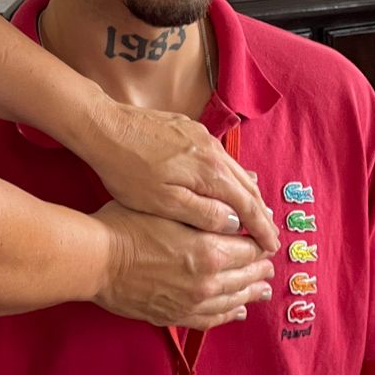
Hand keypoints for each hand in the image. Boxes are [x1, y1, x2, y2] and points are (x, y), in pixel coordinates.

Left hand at [76, 98, 280, 250]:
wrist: (103, 126)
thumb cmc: (127, 170)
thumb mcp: (162, 201)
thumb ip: (202, 213)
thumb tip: (234, 223)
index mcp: (210, 171)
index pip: (247, 205)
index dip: (261, 229)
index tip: (271, 247)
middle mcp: (213, 150)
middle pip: (247, 186)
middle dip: (261, 213)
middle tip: (269, 236)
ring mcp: (202, 136)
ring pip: (235, 170)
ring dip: (248, 194)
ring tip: (255, 215)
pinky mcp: (189, 129)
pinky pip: (221, 158)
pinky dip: (231, 177)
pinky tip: (228, 184)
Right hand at [93, 202, 275, 328]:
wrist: (96, 260)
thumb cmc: (125, 226)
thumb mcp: (169, 207)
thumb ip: (205, 213)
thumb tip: (235, 212)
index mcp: (209, 251)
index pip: (250, 248)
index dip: (260, 242)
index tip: (263, 237)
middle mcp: (207, 281)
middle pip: (247, 275)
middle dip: (260, 268)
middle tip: (268, 262)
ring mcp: (193, 303)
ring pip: (234, 299)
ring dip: (251, 292)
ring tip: (263, 288)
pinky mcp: (177, 315)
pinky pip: (213, 319)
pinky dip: (230, 314)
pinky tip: (238, 311)